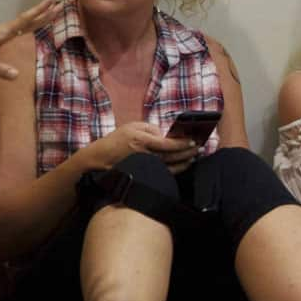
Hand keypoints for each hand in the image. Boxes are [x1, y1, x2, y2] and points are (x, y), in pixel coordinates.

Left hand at [0, 0, 61, 78]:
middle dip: (43, 11)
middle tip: (60, 3)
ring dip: (38, 16)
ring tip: (51, 11)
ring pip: (23, 22)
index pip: (24, 21)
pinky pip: (18, 27)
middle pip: (27, 19)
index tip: (53, 4)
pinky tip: (32, 25)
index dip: (39, 13)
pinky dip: (29, 23)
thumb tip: (17, 75)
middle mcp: (2, 30)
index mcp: (0, 34)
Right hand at [84, 122, 198, 174]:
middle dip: (189, 152)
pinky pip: (165, 173)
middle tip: (200, 148)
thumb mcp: (132, 126)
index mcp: (142, 141)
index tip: (193, 141)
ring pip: (171, 166)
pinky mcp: (145, 174)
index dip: (182, 143)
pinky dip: (177, 170)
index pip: (168, 144)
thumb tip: (166, 135)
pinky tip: (184, 165)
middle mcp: (145, 155)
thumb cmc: (117, 140)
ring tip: (195, 156)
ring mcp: (145, 167)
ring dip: (185, 162)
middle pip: (173, 156)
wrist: (100, 159)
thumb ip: (151, 128)